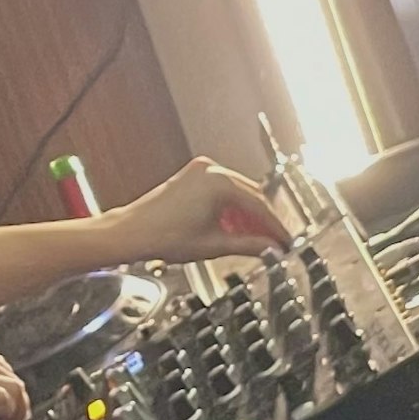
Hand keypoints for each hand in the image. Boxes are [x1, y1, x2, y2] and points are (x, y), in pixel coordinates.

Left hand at [113, 155, 293, 261]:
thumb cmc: (163, 236)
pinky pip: (222, 189)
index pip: (259, 205)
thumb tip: (271, 249)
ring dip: (247, 213)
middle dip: (263, 220)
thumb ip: (249, 245)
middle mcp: (211, 170)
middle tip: (275, 241)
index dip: (275, 226)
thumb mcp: (214, 245)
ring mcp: (200, 170)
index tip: (286, 241)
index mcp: (219, 183)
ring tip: (256, 237)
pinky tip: (235, 225)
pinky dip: (231, 207)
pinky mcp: (192, 176)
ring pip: (237, 192)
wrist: (132, 232)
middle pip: (251, 195)